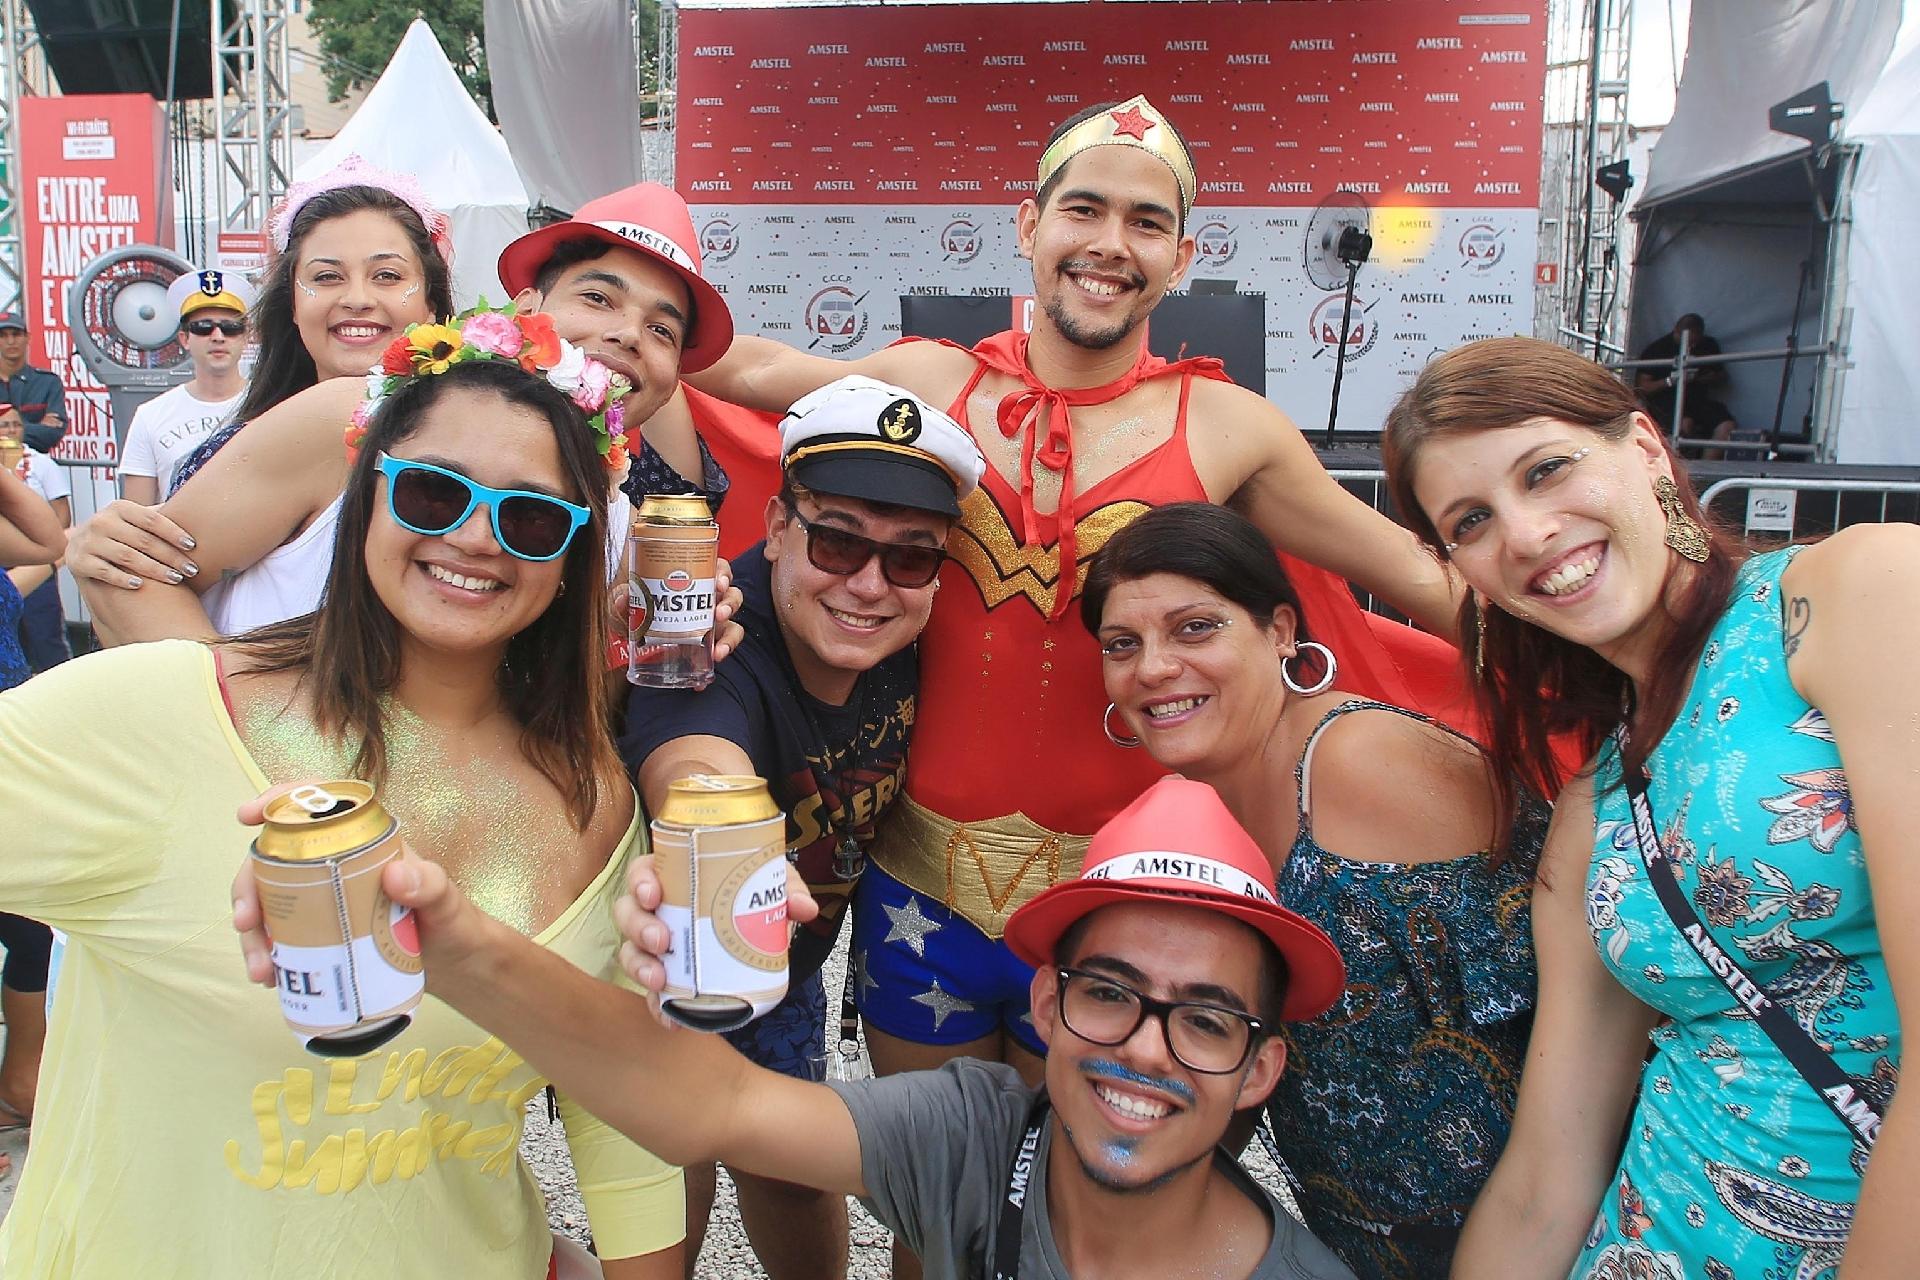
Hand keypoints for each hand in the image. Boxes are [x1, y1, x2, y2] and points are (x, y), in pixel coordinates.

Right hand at [67, 499, 198, 588]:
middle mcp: (101, 521)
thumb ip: (157, 515)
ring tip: (176, 579)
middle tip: (191, 569)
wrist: (80, 545)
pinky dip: (123, 579)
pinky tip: (140, 585)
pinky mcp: (78, 561)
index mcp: (119, 507)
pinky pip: (104, 572)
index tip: (193, 546)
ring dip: (155, 570)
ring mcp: (88, 541)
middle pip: (143, 541)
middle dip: (171, 556)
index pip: (151, 519)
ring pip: (127, 557)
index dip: (173, 532)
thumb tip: (196, 507)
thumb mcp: (134, 519)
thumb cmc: (120, 532)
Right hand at [232, 782, 491, 990]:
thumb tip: (394, 874)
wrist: (458, 966)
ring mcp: (326, 899)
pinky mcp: (322, 933)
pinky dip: (267, 954)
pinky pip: (281, 935)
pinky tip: (269, 978)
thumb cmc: (453, 922)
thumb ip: (430, 885)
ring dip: (254, 932)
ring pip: (271, 901)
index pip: (318, 806)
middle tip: (246, 922)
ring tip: (261, 970)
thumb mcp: (447, 901)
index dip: (279, 801)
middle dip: (248, 886)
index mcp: (366, 840)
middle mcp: (338, 863)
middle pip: (277, 859)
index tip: (248, 815)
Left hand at [609, 556, 745, 666]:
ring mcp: (709, 622)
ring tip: (718, 650)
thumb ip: (621, 597)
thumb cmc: (631, 601)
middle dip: (730, 604)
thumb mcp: (623, 596)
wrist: (627, 625)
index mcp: (693, 577)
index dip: (723, 573)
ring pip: (733, 624)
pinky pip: (721, 649)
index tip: (719, 582)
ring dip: (730, 637)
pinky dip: (717, 660)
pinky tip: (707, 675)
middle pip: (731, 595)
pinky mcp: (706, 643)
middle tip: (719, 614)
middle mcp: (707, 598)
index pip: (717, 568)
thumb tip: (624, 599)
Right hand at [613, 853, 817, 1025]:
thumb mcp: (768, 885)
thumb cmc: (748, 898)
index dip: (640, 882)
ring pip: (630, 953)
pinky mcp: (665, 980)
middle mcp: (656, 911)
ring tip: (660, 980)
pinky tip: (671, 1021)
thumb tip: (804, 908)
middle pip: (628, 913)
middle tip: (662, 940)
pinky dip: (659, 1008)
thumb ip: (785, 890)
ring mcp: (655, 947)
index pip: (642, 873)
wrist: (755, 934)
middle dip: (639, 927)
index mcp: (674, 878)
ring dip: (640, 966)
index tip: (653, 894)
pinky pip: (652, 995)